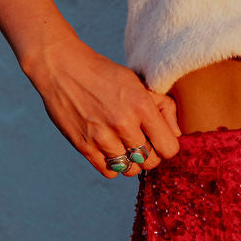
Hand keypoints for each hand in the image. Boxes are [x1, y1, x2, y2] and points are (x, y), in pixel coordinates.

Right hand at [21, 37, 180, 177]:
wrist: (64, 68)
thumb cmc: (105, 75)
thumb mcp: (139, 83)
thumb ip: (164, 107)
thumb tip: (177, 135)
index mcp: (141, 106)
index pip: (169, 148)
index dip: (167, 146)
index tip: (159, 140)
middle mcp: (122, 123)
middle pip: (151, 162)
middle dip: (150, 155)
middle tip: (142, 143)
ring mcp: (101, 136)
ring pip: (130, 170)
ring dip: (131, 161)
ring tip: (125, 146)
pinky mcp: (83, 146)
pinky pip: (109, 172)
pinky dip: (113, 165)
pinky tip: (111, 150)